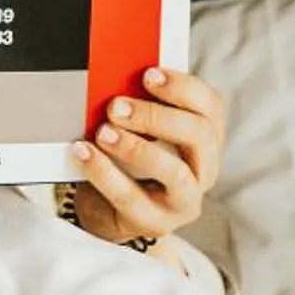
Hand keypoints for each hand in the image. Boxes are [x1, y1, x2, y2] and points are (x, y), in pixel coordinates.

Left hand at [69, 67, 225, 255]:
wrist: (108, 207)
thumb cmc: (127, 155)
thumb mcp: (138, 126)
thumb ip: (138, 102)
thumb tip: (115, 71)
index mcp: (205, 136)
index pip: (211, 106)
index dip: (183, 87)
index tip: (148, 74)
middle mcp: (203, 169)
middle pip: (199, 136)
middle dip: (156, 116)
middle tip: (117, 106)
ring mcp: (184, 200)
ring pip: (175, 173)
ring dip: (136, 147)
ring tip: (103, 131)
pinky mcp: (156, 223)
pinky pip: (133, 200)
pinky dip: (105, 173)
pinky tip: (84, 153)